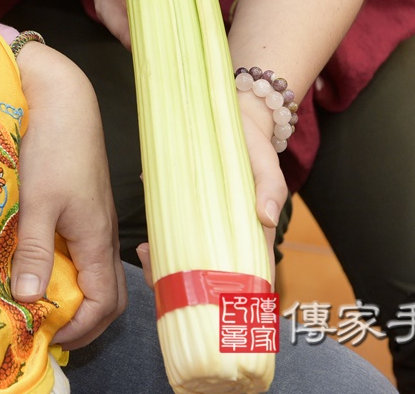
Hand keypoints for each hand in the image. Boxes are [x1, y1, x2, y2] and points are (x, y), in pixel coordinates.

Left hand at [11, 56, 125, 348]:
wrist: (63, 99)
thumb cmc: (53, 146)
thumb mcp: (37, 202)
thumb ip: (34, 251)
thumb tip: (29, 300)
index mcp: (96, 239)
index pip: (105, 304)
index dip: (80, 327)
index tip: (46, 335)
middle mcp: (101, 235)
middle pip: (108, 295)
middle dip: (82, 320)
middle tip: (45, 328)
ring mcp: (94, 220)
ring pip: (93, 272)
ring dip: (72, 293)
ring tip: (38, 302)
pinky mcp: (83, 206)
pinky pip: (83, 252)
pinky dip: (65, 269)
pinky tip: (36, 264)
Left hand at [131, 97, 285, 290]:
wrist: (233, 116)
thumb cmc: (254, 145)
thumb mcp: (267, 163)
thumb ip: (270, 189)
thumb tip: (265, 217)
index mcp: (251, 234)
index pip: (245, 276)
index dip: (227, 295)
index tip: (205, 299)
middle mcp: (226, 235)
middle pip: (207, 273)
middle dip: (183, 283)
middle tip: (160, 276)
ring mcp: (204, 224)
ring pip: (184, 257)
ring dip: (164, 264)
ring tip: (146, 253)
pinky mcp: (185, 208)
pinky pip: (170, 230)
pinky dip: (157, 237)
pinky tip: (145, 241)